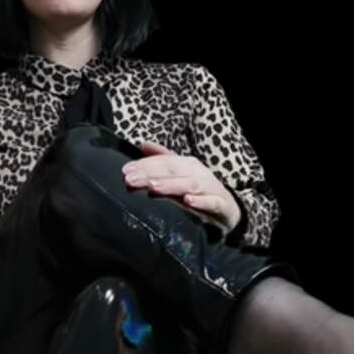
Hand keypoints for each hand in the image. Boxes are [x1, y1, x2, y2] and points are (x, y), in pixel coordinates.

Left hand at [122, 140, 240, 231]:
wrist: (228, 208)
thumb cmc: (199, 190)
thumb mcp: (180, 174)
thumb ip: (161, 159)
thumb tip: (143, 144)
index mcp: (186, 164)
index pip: (163, 161)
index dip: (144, 165)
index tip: (125, 171)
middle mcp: (198, 173)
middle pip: (173, 171)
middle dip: (151, 174)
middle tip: (130, 180)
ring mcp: (210, 188)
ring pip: (190, 184)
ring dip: (171, 185)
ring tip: (153, 188)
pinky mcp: (220, 204)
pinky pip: (211, 202)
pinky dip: (200, 201)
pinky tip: (188, 201)